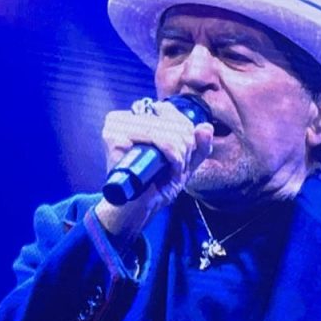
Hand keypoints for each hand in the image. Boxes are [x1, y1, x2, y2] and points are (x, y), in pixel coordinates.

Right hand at [94, 99, 214, 242]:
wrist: (135, 209)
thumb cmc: (155, 187)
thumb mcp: (183, 166)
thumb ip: (198, 147)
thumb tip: (206, 127)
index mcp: (136, 119)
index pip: (170, 111)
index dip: (186, 133)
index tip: (182, 156)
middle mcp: (124, 117)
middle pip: (171, 121)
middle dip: (185, 147)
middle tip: (178, 168)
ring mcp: (116, 125)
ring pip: (166, 130)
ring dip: (179, 155)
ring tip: (172, 171)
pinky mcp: (113, 137)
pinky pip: (157, 138)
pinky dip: (171, 155)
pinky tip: (167, 170)